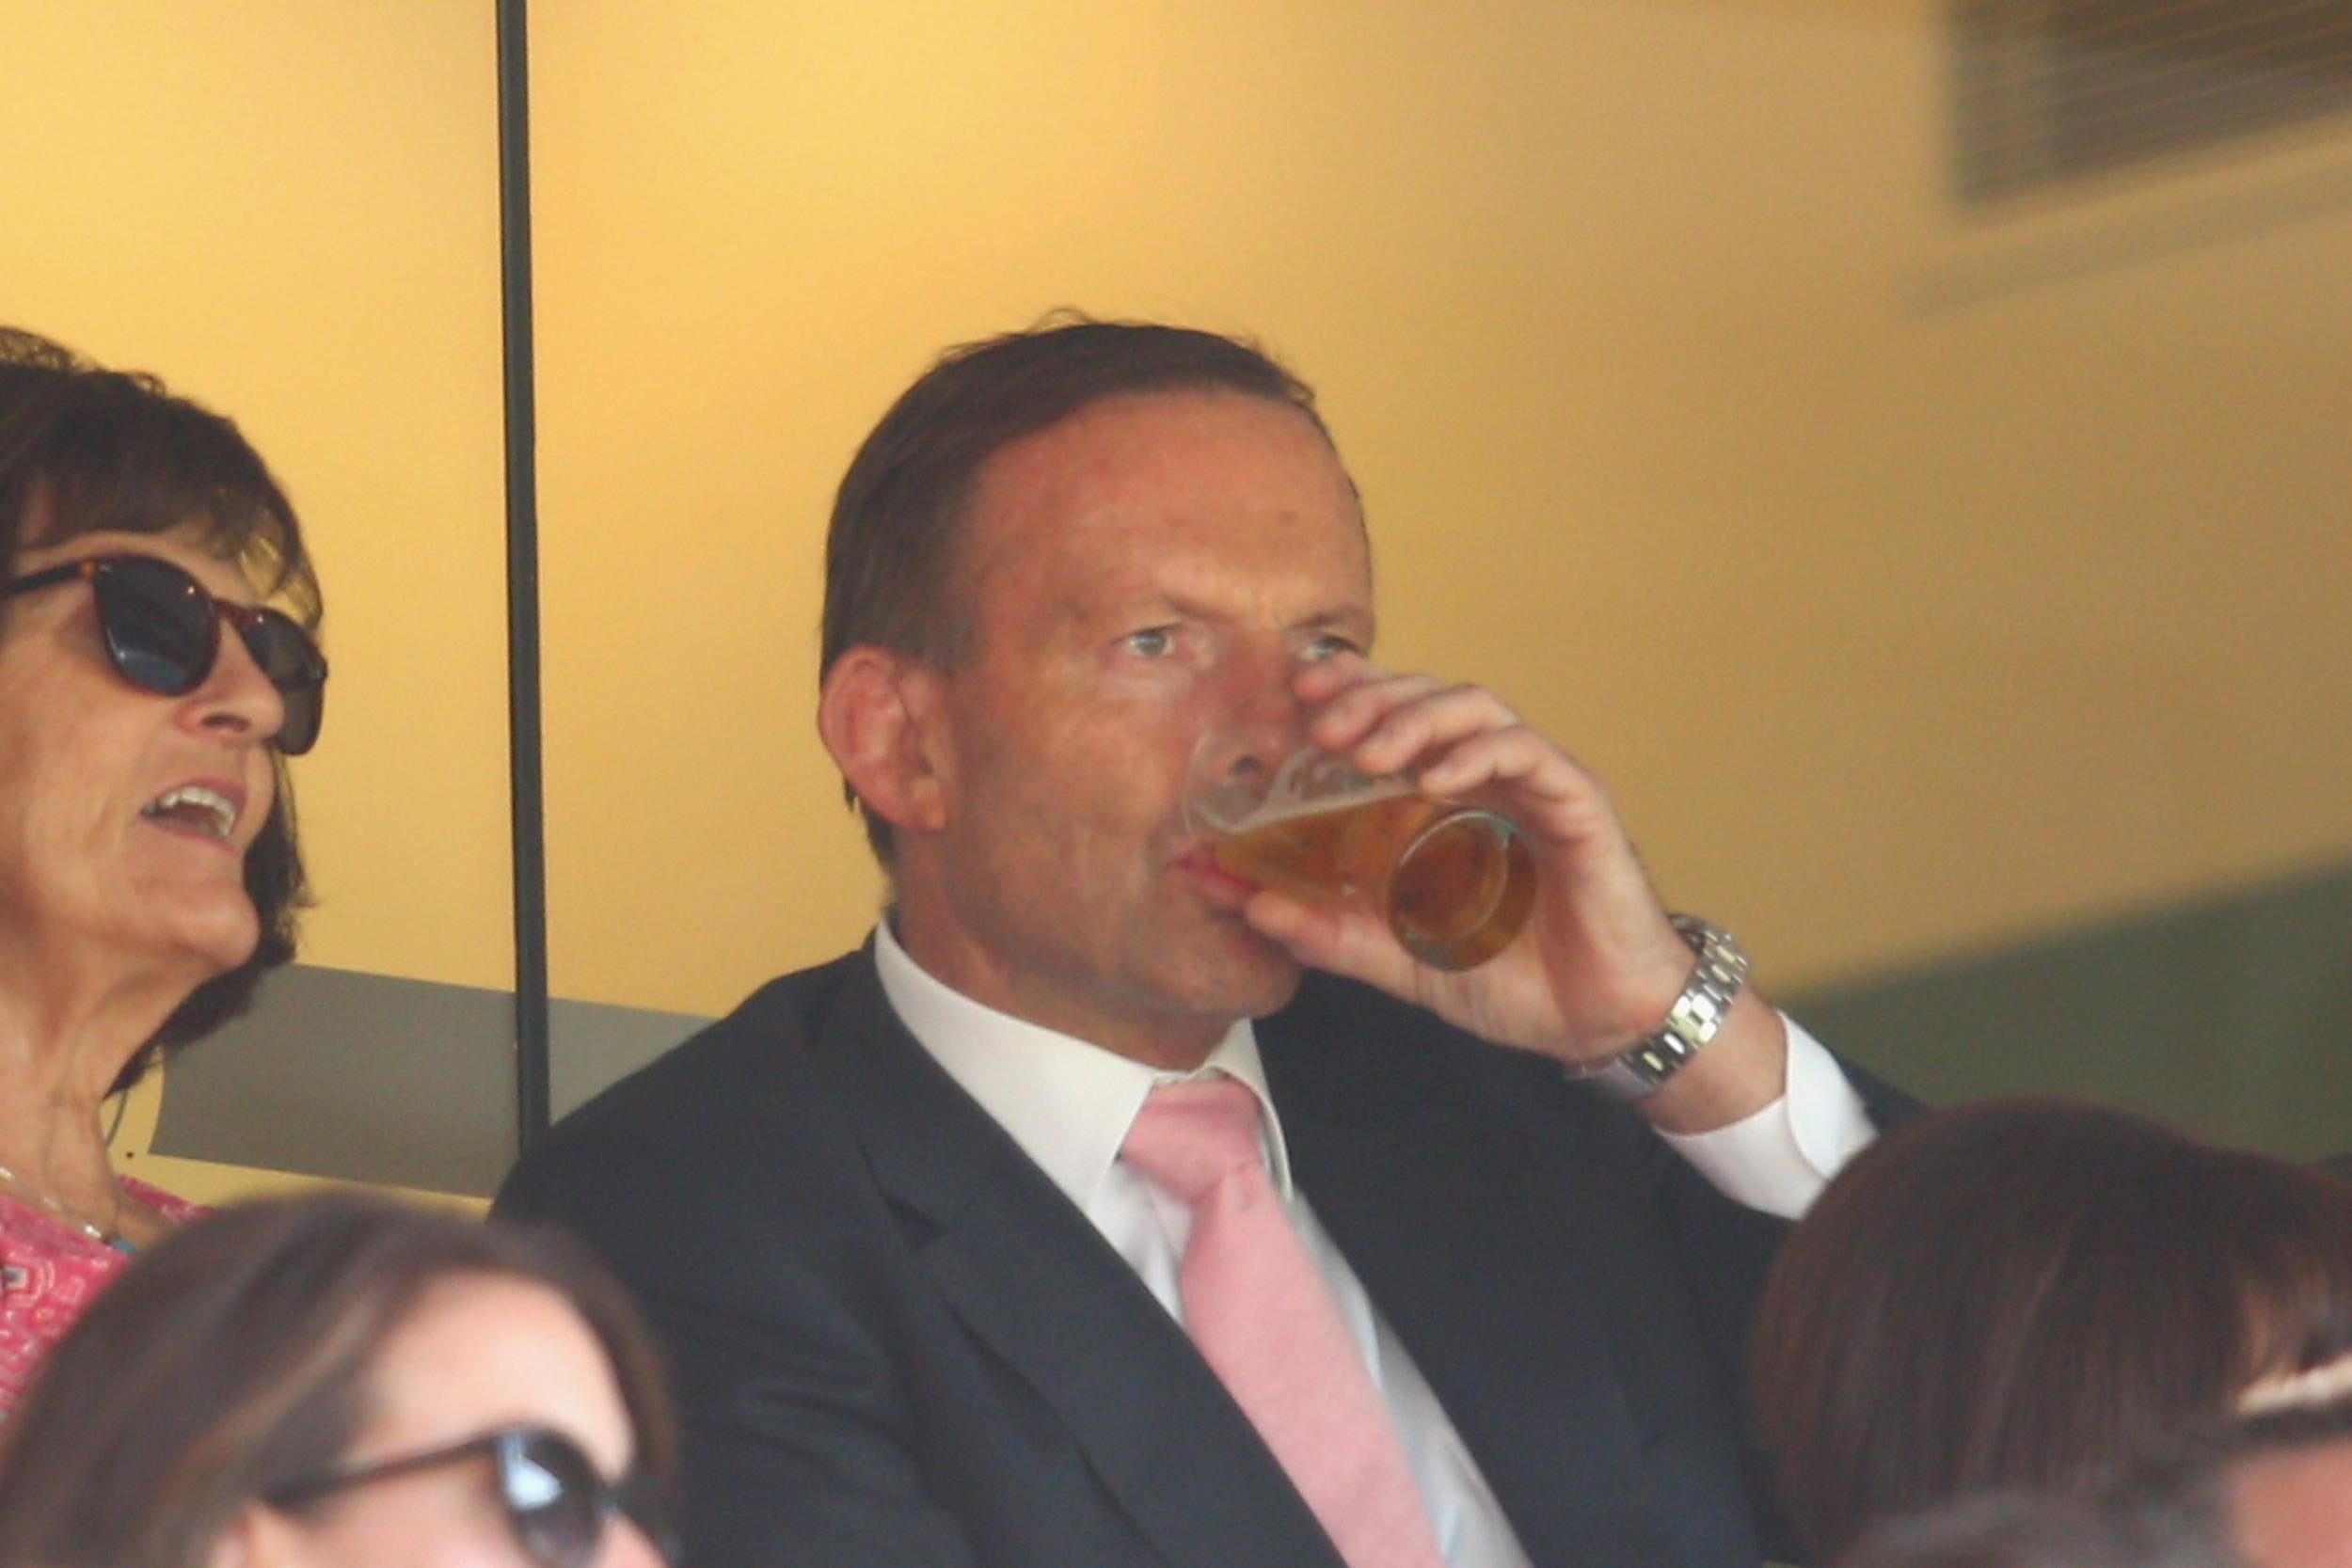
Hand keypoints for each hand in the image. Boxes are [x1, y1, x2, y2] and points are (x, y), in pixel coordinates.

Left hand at [1239, 654, 1785, 1126]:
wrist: (1597, 1022)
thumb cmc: (1512, 979)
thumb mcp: (1401, 959)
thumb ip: (1330, 932)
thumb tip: (1247, 905)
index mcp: (1442, 801)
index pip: (1390, 720)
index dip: (1345, 695)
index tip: (1289, 699)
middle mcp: (1485, 778)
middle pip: (1425, 697)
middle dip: (1368, 697)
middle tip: (1319, 723)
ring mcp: (1533, 784)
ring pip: (1476, 708)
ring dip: (1416, 717)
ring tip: (1369, 753)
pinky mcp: (1576, 803)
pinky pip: (1528, 754)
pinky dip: (1480, 753)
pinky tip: (1440, 778)